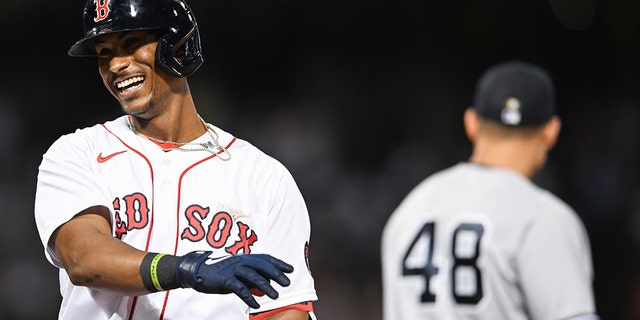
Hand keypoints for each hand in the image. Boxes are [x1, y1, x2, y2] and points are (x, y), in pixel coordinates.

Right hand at [175, 251, 293, 307]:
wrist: (197, 271)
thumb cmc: (218, 273)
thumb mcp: (236, 274)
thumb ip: (250, 280)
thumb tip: (263, 289)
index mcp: (244, 258)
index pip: (265, 258)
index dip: (279, 263)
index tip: (290, 269)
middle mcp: (240, 261)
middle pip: (262, 266)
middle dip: (276, 274)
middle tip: (287, 283)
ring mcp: (233, 269)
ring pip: (253, 276)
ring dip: (265, 287)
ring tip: (275, 296)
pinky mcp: (225, 279)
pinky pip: (240, 289)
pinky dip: (249, 297)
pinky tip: (255, 304)